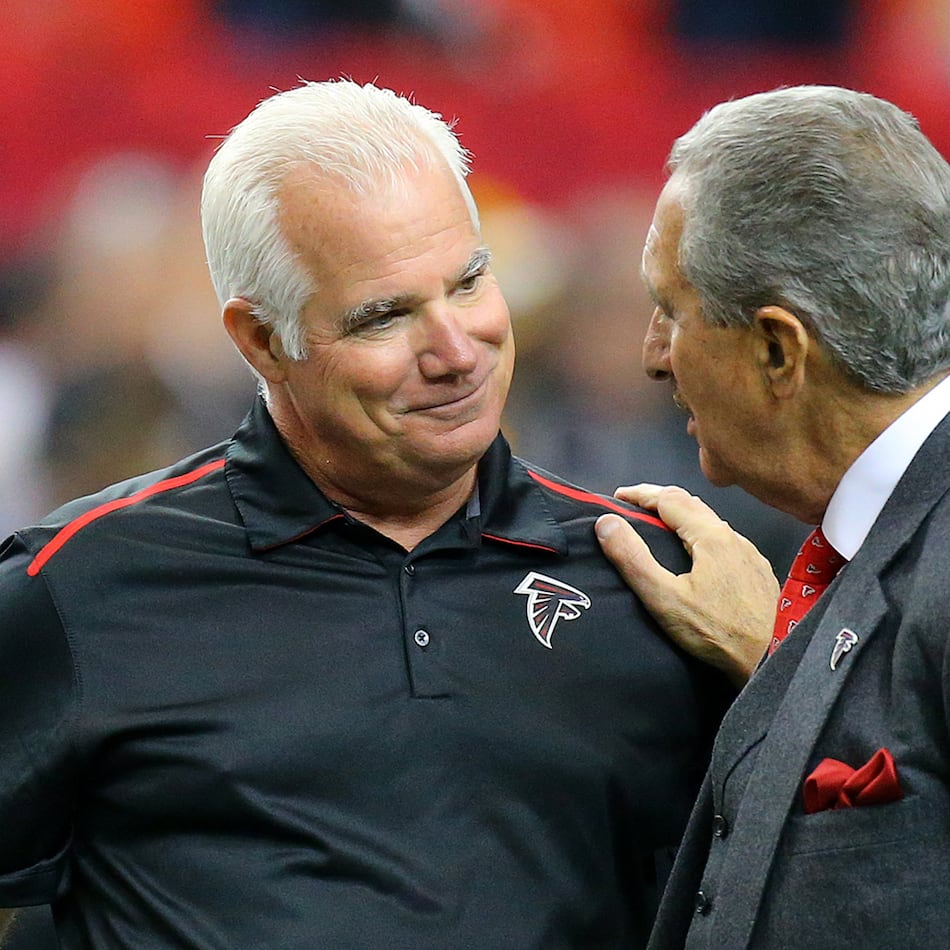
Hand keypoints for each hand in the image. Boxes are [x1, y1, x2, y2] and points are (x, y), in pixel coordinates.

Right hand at [595, 484, 778, 685]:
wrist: (770, 662)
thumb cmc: (717, 634)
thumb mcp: (663, 598)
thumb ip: (633, 558)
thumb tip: (608, 523)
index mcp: (712, 537)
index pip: (669, 498)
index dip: (640, 494)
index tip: (618, 496)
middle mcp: (735, 539)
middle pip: (692, 505)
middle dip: (660, 501)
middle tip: (634, 507)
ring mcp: (750, 556)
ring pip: (711, 524)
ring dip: (682, 518)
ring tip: (660, 528)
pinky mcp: (759, 575)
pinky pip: (727, 543)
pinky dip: (703, 538)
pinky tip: (696, 556)